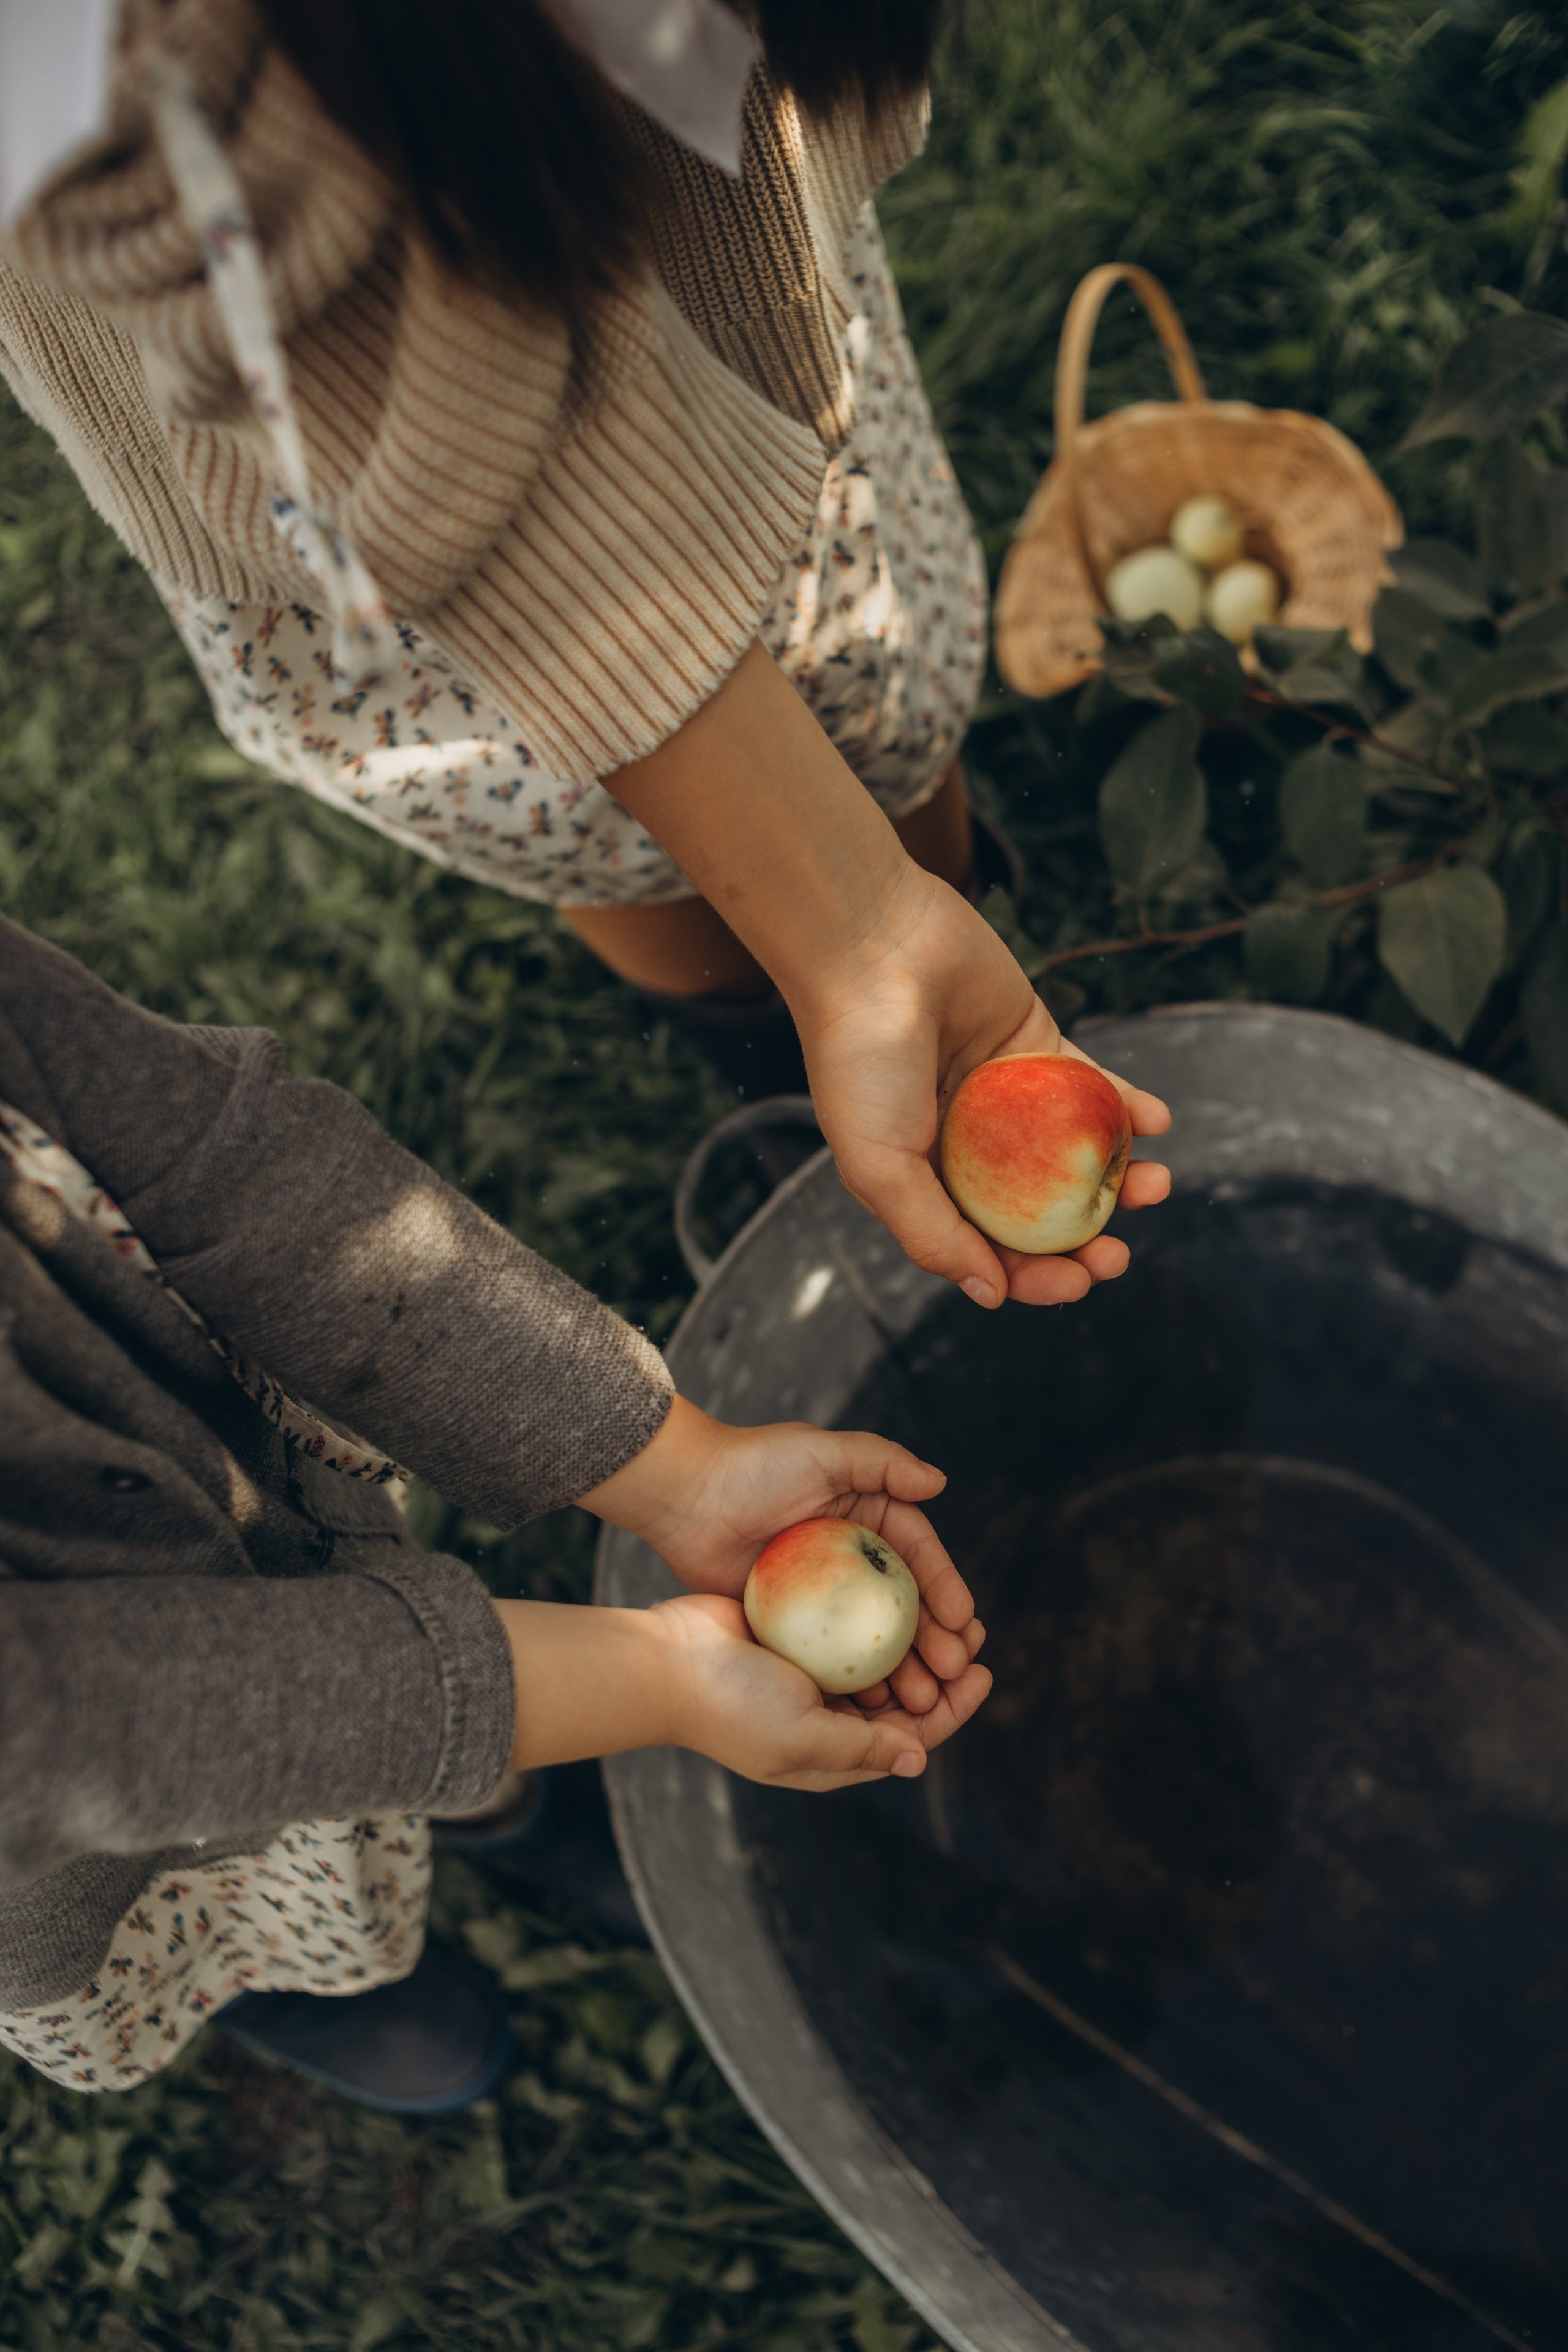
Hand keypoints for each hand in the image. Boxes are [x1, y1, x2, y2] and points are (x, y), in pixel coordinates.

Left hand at [580, 1399, 982, 1714]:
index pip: (918, 1555)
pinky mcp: (792, 1620)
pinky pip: (832, 1655)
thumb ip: (883, 1461)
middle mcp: (851, 1556)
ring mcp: (822, 1593)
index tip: (964, 1622)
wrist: (683, 1496)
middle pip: (905, 1604)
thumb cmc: (753, 1465)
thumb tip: (940, 1482)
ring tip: (922, 1698)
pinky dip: (855, 1679)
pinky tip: (874, 1704)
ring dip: (904, 1668)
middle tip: (952, 1669)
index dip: (946, 1588)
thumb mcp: (823, 1453)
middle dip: (935, 1639)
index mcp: (868, 1514)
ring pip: (873, 1637)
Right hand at [605, 642, 1169, 1309]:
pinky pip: (1094, 1089)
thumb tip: (990, 1293)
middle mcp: (969, 1149)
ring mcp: (1008, 1101)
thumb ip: (931, 1234)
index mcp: (926, 1184)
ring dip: (1121, 1178)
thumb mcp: (878, 1164)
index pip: (990, 1251)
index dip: (1036, 1278)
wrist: (874, 946)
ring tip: (1154, 1185)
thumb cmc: (861, 1057)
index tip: (1077, 1282)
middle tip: (1117, 1252)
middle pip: (1041, 1214)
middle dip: (1086, 1241)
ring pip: (1075, 1157)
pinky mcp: (1039, 1048)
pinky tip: (1155, 1122)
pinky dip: (1128, 1107)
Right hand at [644, 1591, 989, 1790]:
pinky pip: (847, 1623)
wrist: (663, 1660)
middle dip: (943, 1667)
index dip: (954, 1708)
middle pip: (903, 1695)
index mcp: (833, 1751)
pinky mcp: (793, 1634)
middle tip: (975, 1631)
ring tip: (948, 1609)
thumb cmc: (732, 1705)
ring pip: (880, 1657)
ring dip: (915, 1636)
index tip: (984, 1672)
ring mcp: (809, 1674)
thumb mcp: (805, 1737)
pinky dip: (876, 1610)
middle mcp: (826, 1717)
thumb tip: (918, 1759)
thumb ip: (863, 1749)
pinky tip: (899, 1584)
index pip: (911, 1737)